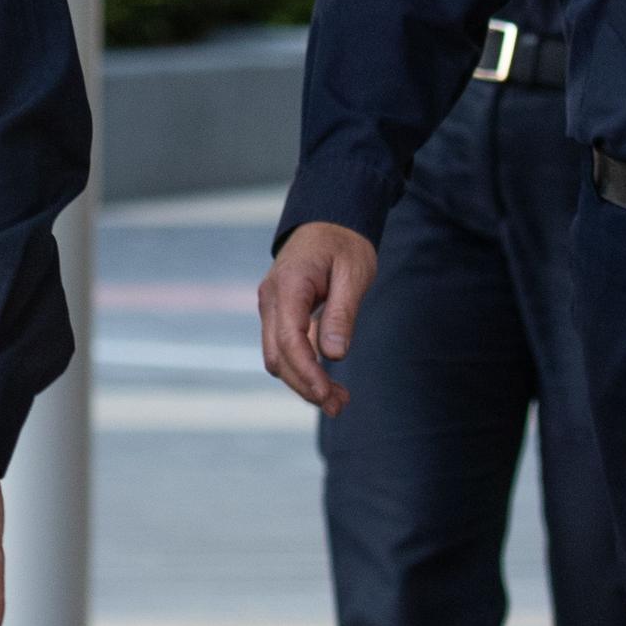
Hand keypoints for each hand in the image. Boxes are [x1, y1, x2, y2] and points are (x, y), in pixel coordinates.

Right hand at [257, 222, 379, 414]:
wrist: (328, 219)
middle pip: (278, 356)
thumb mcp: (353, 273)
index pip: (290, 340)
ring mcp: (271, 306)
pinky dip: (302, 367)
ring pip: (277, 356)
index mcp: (289, 285)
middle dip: (305, 385)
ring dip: (303, 381)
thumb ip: (341, 313)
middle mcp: (271, 299)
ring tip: (339, 400)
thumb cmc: (344, 243)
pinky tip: (326, 380)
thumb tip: (333, 355)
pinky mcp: (279, 313)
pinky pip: (284, 347)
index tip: (327, 395)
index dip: (307, 373)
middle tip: (340, 406)